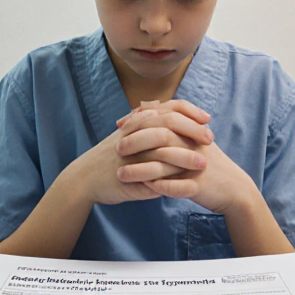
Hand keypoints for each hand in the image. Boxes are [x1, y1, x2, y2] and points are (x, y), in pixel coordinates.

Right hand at [66, 102, 212, 206]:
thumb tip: (178, 123)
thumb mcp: (131, 135)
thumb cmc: (112, 157)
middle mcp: (133, 134)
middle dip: (192, 130)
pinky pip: (150, 176)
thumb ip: (151, 127)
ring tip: (202, 163)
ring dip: (184, 157)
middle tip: (210, 139)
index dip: (189, 111)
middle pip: (167, 124)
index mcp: (136, 122)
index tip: (207, 118)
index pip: (167, 108)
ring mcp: (128, 155)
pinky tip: (185, 185)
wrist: (84, 178)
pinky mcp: (125, 175)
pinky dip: (168, 180)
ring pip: (161, 151)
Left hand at [115, 101, 258, 214]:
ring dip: (142, 168)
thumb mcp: (189, 141)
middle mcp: (194, 144)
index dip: (140, 118)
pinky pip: (180, 186)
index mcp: (191, 131)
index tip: (120, 124)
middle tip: (117, 148)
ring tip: (121, 174)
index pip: (164, 116)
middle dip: (137, 140)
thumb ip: (169, 125)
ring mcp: (198, 164)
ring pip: (167, 161)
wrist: (233, 189)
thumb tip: (144, 108)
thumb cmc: (205, 164)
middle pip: (163, 134)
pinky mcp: (202, 185)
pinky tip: (146, 188)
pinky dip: (163, 187)